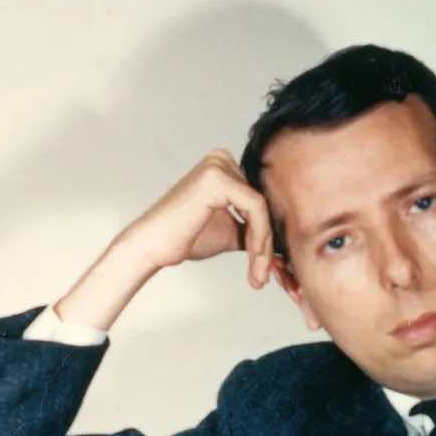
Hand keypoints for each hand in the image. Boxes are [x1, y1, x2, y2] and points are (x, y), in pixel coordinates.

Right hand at [120, 149, 275, 287]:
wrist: (153, 247)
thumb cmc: (184, 239)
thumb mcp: (229, 231)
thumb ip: (252, 228)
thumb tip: (283, 242)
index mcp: (224, 166)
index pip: (258, 200)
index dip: (267, 235)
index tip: (267, 266)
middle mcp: (222, 159)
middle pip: (262, 203)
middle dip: (267, 243)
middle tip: (263, 276)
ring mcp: (219, 165)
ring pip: (261, 207)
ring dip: (264, 245)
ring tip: (258, 274)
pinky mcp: (219, 178)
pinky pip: (255, 208)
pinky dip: (260, 236)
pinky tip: (255, 258)